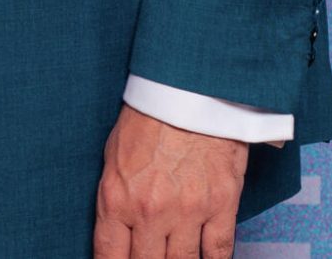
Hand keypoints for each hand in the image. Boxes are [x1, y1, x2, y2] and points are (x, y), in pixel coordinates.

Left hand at [93, 104, 248, 258]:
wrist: (190, 89)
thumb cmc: (148, 118)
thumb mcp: (113, 156)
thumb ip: (114, 199)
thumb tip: (116, 233)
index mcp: (117, 199)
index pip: (109, 256)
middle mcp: (151, 212)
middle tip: (150, 257)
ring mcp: (188, 212)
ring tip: (174, 257)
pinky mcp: (221, 205)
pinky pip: (219, 252)